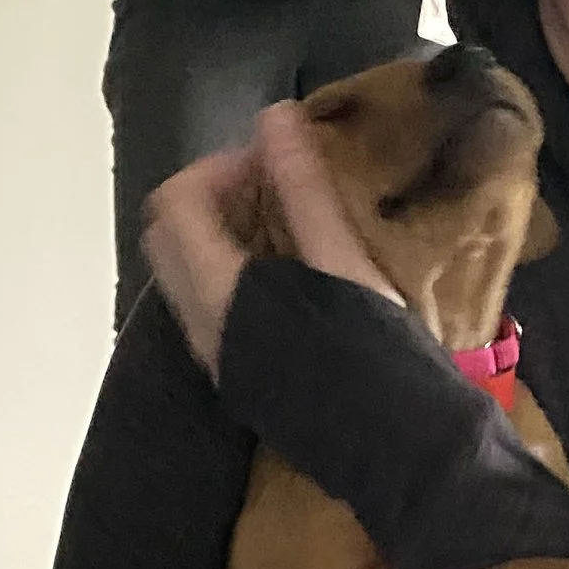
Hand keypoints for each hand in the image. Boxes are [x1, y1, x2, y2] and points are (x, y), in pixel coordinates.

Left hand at [142, 102, 400, 374]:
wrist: (400, 451)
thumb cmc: (378, 358)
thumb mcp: (345, 265)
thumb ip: (304, 189)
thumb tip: (275, 117)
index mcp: (222, 294)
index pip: (176, 204)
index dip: (216, 167)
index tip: (270, 161)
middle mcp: (203, 327)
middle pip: (167, 237)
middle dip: (209, 198)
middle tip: (270, 185)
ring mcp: (216, 356)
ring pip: (184, 274)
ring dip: (219, 235)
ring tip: (285, 222)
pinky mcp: (238, 376)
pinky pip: (208, 307)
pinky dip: (231, 273)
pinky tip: (288, 272)